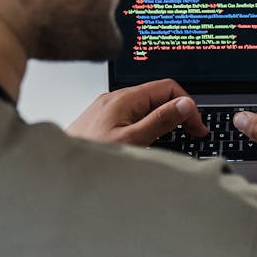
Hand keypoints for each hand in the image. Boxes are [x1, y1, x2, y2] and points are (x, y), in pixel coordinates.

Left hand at [67, 79, 207, 146]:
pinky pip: (135, 116)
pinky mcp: (105, 121)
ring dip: (165, 120)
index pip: (168, 88)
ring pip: (147, 107)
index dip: (187, 105)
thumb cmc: (90, 155)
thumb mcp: (132, 140)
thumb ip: (159, 121)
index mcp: (125, 98)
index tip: (196, 127)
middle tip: (192, 134)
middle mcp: (117, 99)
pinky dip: (149, 125)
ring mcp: (110, 109)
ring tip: (176, 138)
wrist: (59, 168)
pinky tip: (152, 140)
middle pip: (158, 96)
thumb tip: (184, 104)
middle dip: (179, 112)